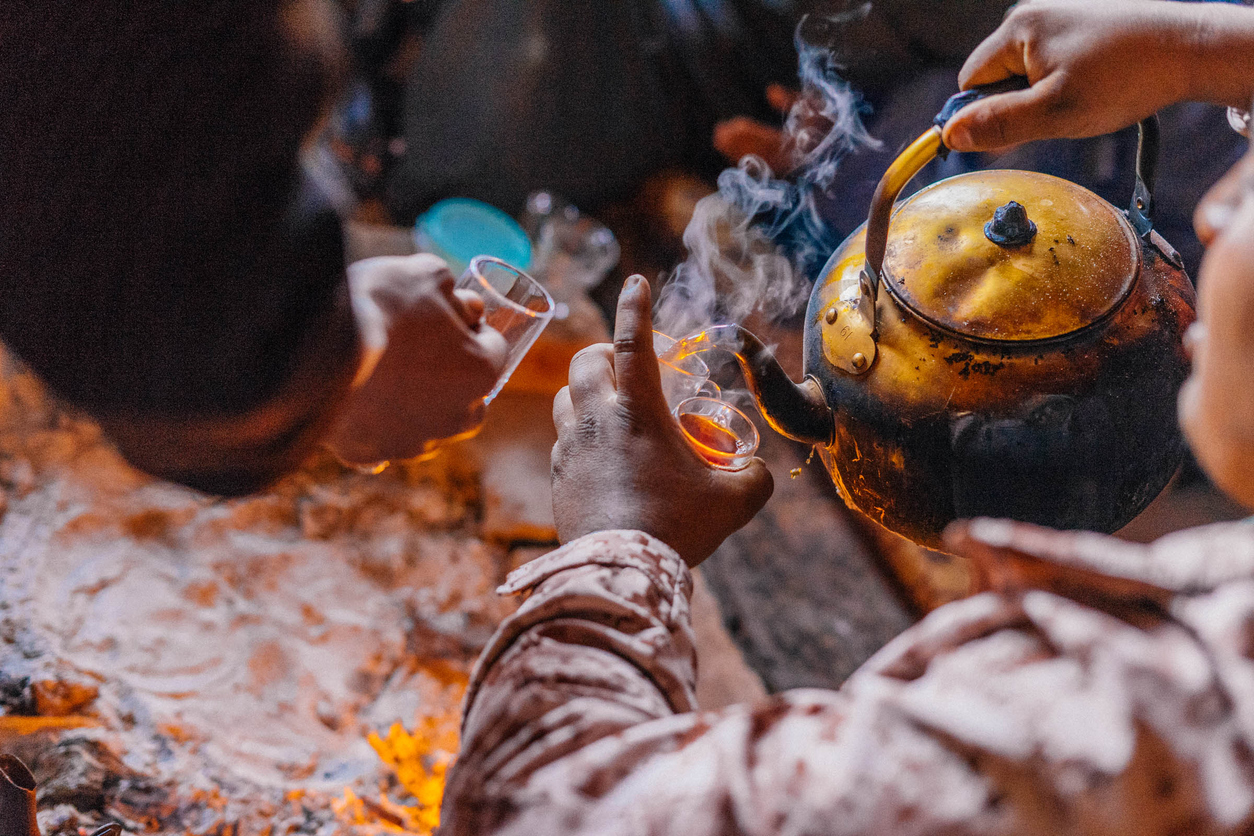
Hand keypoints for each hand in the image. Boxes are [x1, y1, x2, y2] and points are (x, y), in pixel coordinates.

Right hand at [328, 254, 506, 463]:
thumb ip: (455, 292)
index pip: (494, 348)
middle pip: (466, 395)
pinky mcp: (370, 455)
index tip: (446, 315)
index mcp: (481, 373)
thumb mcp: (426, 274)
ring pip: (424, 422)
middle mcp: (456, 418)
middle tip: (414, 344)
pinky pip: (379, 442)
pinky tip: (355, 402)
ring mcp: (412, 442)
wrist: (309, 345)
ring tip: (379, 371)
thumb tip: (469, 308)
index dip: (470, 327)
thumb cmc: (378, 305)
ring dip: (412, 402)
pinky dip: (372, 425)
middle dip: (450, 373)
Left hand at [550, 276, 773, 566]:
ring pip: (566, 397)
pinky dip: (581, 433)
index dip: (636, 307)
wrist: (620, 571)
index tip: (637, 283)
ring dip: (587, 390)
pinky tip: (602, 454)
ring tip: (612, 407)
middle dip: (604, 350)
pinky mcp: (558, 476)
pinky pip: (563, 439)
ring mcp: (571, 448)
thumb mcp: (733, 501)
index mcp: (637, 410)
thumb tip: (755, 471)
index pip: (631, 340)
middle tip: (625, 363)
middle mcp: (596, 419)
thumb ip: (752, 477)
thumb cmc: (677, 528)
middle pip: (586, 360)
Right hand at [943, 0, 1253, 152]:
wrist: (1189, 49)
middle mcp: (1032, 14)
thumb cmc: (1124, 78)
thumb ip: (999, 124)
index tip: (1013, 132)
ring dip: (1042, 97)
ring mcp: (1057, 16)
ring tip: (1082, 98)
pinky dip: (1063, 82)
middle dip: (1017, 105)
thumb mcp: (1054, 111)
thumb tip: (950, 136)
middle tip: (1057, 115)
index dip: (983, 113)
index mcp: (1017, 29)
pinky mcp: (1078, 23)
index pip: (970, 81)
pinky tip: (1093, 86)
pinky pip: (1049, 62)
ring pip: (1024, 73)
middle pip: (996, 76)